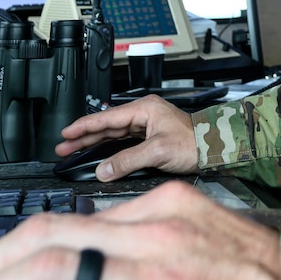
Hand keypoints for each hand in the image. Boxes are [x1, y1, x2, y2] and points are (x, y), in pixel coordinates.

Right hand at [54, 95, 196, 180]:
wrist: (217, 148)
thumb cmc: (196, 143)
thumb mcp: (157, 151)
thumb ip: (127, 160)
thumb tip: (104, 170)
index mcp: (144, 109)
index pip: (106, 117)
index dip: (84, 126)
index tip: (66, 133)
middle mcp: (144, 114)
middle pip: (106, 125)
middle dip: (84, 136)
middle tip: (63, 146)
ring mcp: (147, 125)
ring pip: (113, 134)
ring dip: (94, 142)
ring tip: (74, 150)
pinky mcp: (151, 137)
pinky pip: (123, 141)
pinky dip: (109, 148)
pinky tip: (99, 154)